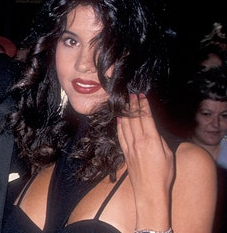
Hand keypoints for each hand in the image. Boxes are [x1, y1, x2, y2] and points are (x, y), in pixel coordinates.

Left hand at [117, 93, 173, 230]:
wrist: (149, 191)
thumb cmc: (163, 175)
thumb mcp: (168, 154)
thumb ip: (160, 140)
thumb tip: (154, 131)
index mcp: (151, 140)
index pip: (145, 117)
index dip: (143, 105)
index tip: (141, 95)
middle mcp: (138, 141)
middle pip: (134, 119)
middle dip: (132, 105)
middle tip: (131, 94)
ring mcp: (130, 147)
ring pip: (125, 125)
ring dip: (125, 112)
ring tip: (124, 103)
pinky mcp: (125, 153)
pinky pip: (121, 135)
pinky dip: (119, 125)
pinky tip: (119, 120)